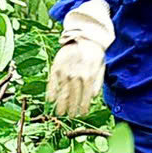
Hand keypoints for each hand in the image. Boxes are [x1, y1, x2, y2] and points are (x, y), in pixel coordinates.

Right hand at [46, 0, 113, 116]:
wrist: (83, 36)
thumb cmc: (94, 53)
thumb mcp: (101, 66)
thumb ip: (98, 82)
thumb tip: (93, 97)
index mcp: (88, 76)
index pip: (85, 97)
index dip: (83, 107)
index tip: (81, 114)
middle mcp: (76, 76)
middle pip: (73, 97)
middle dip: (71, 108)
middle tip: (69, 116)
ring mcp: (65, 72)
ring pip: (62, 92)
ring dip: (61, 104)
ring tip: (60, 113)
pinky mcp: (56, 67)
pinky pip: (52, 82)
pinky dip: (51, 91)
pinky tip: (50, 100)